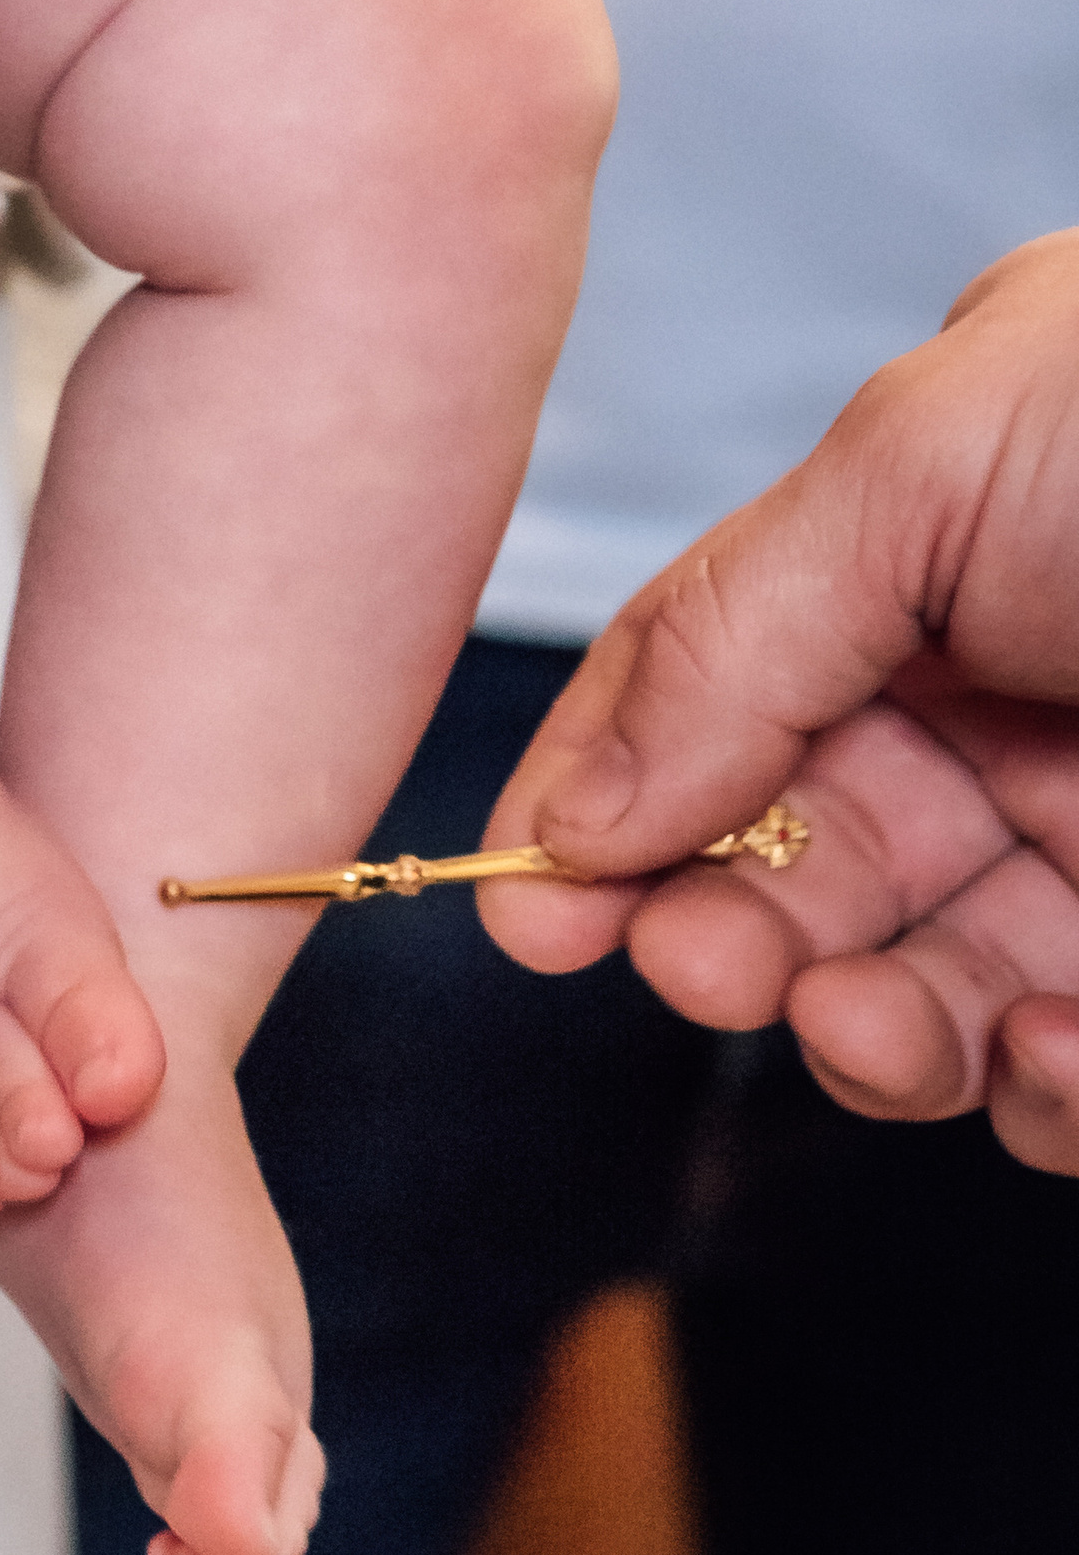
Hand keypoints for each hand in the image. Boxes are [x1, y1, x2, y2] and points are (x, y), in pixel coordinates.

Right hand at [476, 230, 1078, 1171]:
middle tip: (698, 966)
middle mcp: (1000, 714)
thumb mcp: (925, 463)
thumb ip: (729, 636)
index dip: (603, 815)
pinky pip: (1074, 1073)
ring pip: (927, 995)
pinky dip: (1041, 1090)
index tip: (530, 914)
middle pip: (797, 872)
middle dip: (727, 939)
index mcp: (912, 573)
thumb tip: (566, 813)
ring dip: (872, 1038)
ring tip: (883, 1027)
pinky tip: (1045, 1050)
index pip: (704, 707)